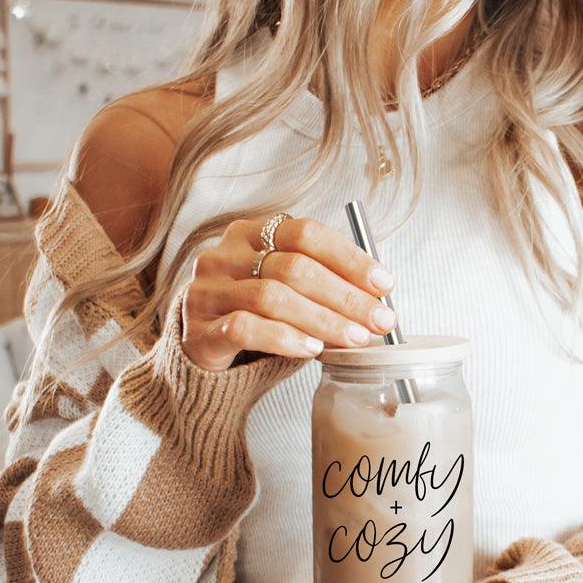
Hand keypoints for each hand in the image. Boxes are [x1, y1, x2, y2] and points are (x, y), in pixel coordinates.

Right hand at [181, 214, 398, 370]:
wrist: (200, 349)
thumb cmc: (255, 316)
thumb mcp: (288, 290)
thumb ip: (324, 286)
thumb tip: (378, 300)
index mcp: (251, 234)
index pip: (305, 233)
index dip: (349, 257)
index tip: (384, 283)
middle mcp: (225, 255)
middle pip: (294, 267)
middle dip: (345, 296)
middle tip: (379, 320)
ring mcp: (208, 290)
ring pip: (272, 297)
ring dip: (323, 319)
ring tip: (354, 338)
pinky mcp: (198, 330)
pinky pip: (245, 328)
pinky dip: (285, 338)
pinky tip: (312, 349)